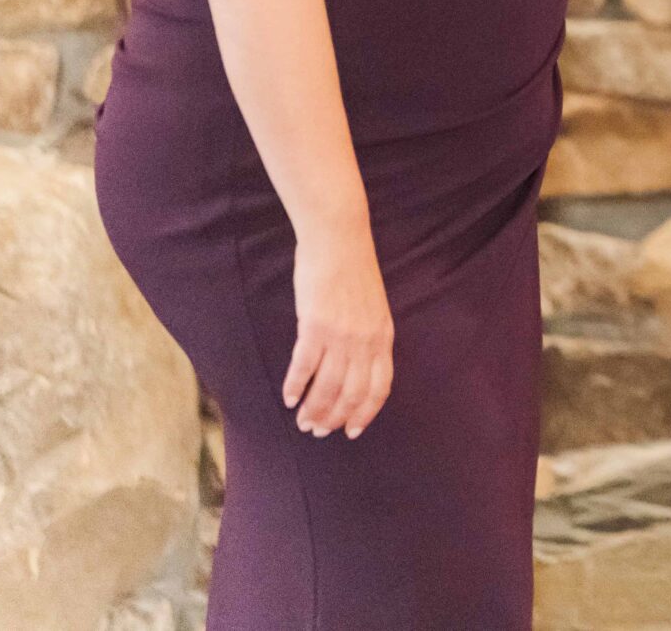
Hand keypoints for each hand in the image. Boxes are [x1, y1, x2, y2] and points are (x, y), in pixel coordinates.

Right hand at [286, 226, 393, 440]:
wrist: (339, 240)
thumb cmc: (353, 271)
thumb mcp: (373, 308)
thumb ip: (368, 337)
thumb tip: (356, 365)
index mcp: (383, 337)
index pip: (379, 387)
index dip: (366, 413)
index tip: (352, 431)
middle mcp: (365, 341)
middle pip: (352, 394)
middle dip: (335, 418)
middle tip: (318, 431)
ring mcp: (341, 335)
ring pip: (327, 387)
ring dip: (313, 410)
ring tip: (302, 422)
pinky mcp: (315, 327)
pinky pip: (304, 367)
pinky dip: (295, 386)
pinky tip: (288, 397)